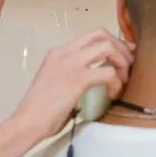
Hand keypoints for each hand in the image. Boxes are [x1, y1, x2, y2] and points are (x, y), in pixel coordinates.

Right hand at [11, 29, 133, 141]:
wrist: (27, 122)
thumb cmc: (41, 111)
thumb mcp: (57, 84)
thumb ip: (76, 77)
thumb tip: (97, 85)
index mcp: (59, 52)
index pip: (91, 35)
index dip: (112, 43)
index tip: (122, 58)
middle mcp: (64, 52)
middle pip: (102, 35)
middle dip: (120, 48)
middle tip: (127, 67)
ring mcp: (70, 63)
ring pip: (107, 47)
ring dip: (121, 62)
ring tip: (122, 80)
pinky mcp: (77, 78)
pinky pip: (108, 72)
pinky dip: (115, 82)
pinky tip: (112, 94)